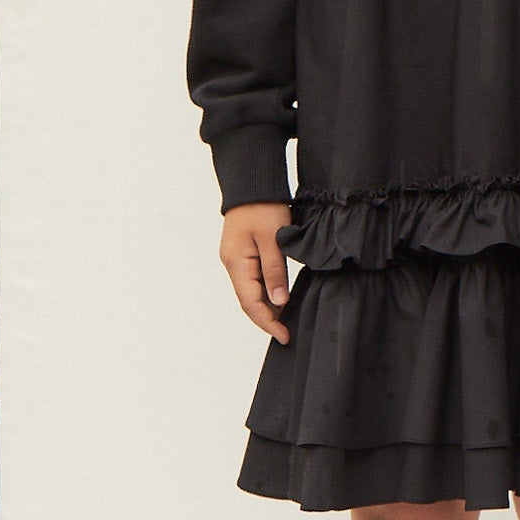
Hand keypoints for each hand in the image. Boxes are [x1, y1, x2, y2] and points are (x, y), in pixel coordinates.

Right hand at [220, 202, 293, 344]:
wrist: (252, 184)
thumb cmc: (263, 206)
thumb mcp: (274, 239)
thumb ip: (275, 271)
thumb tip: (279, 302)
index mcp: (237, 262)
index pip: (250, 303)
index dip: (267, 322)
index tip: (284, 335)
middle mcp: (232, 264)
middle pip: (248, 301)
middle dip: (266, 319)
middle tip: (287, 332)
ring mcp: (235, 259)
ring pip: (249, 292)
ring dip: (266, 307)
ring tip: (285, 319)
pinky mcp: (242, 253)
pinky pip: (251, 280)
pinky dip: (264, 292)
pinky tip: (278, 297)